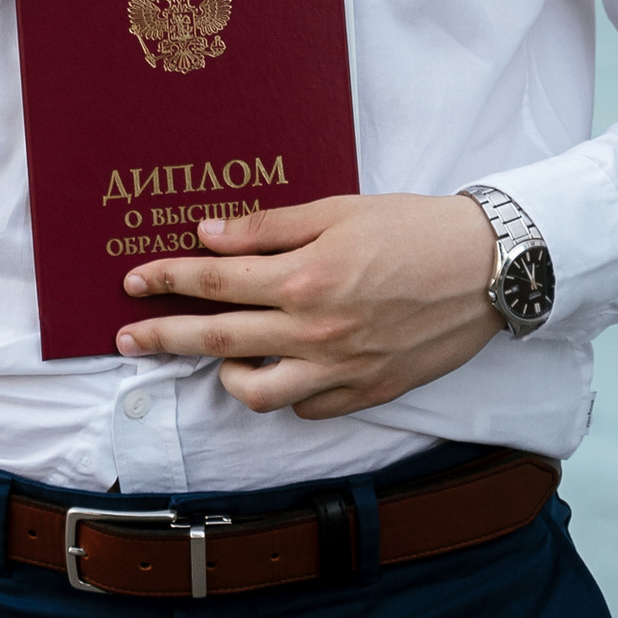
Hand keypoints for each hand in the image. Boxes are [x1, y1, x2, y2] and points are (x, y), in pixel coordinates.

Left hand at [117, 193, 501, 417]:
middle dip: (164, 336)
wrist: (488, 266)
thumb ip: (271, 227)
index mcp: (306, 277)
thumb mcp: (339, 210)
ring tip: (220, 359)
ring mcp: (341, 369)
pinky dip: (284, 393)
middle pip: (218, 340)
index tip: (135, 281)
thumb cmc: (414, 227)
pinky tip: (282, 369)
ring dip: (225, 376)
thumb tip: (209, 235)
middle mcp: (316, 330)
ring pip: (258, 393)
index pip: (215, 282)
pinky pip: (306, 407)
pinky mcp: (367, 393)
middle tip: (128, 336)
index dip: (168, 280)